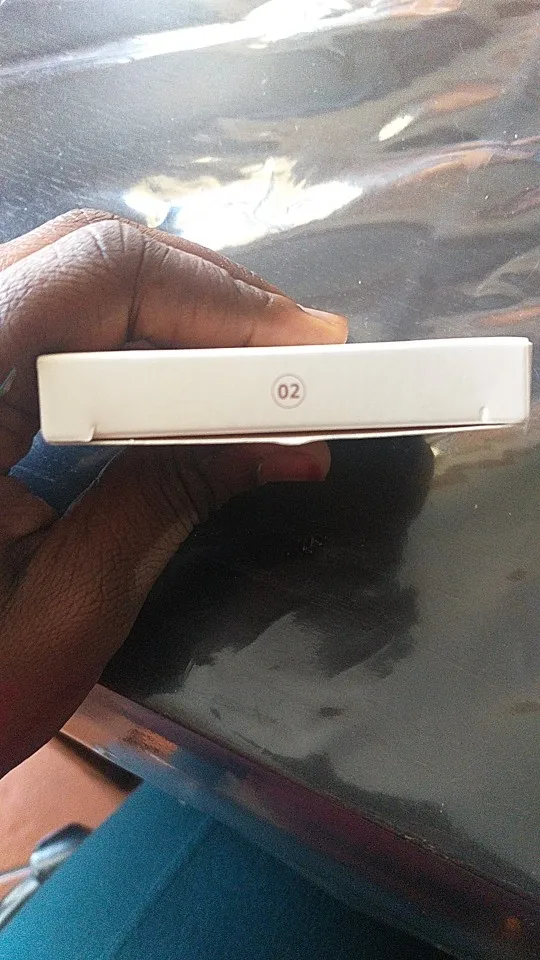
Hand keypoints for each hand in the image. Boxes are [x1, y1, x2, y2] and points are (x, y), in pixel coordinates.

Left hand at [0, 210, 346, 773]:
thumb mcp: (65, 608)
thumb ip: (168, 503)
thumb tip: (289, 446)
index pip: (95, 279)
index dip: (217, 302)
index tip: (309, 349)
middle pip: (83, 261)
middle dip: (208, 300)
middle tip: (302, 352)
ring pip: (68, 278)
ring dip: (175, 314)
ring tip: (261, 363)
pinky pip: (50, 322)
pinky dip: (129, 340)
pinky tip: (185, 375)